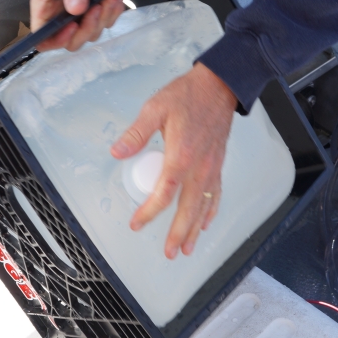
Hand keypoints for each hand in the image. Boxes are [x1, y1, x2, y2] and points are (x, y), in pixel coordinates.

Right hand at [30, 0, 124, 50]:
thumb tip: (76, 9)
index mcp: (45, 7)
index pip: (43, 38)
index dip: (56, 40)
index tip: (72, 27)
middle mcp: (59, 14)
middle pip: (71, 42)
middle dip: (87, 29)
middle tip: (97, 8)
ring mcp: (78, 13)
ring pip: (91, 32)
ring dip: (104, 18)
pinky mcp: (94, 7)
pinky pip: (105, 21)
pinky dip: (113, 13)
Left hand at [111, 63, 237, 258]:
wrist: (219, 85)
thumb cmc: (187, 95)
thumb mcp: (155, 108)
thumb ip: (136, 133)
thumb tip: (117, 152)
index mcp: (182, 154)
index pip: (164, 192)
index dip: (150, 212)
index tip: (137, 223)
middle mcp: (200, 166)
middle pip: (188, 208)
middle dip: (179, 233)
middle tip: (170, 253)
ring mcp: (212, 167)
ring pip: (204, 206)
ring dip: (195, 229)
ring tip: (187, 249)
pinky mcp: (218, 164)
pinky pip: (216, 194)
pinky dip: (211, 211)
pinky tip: (206, 223)